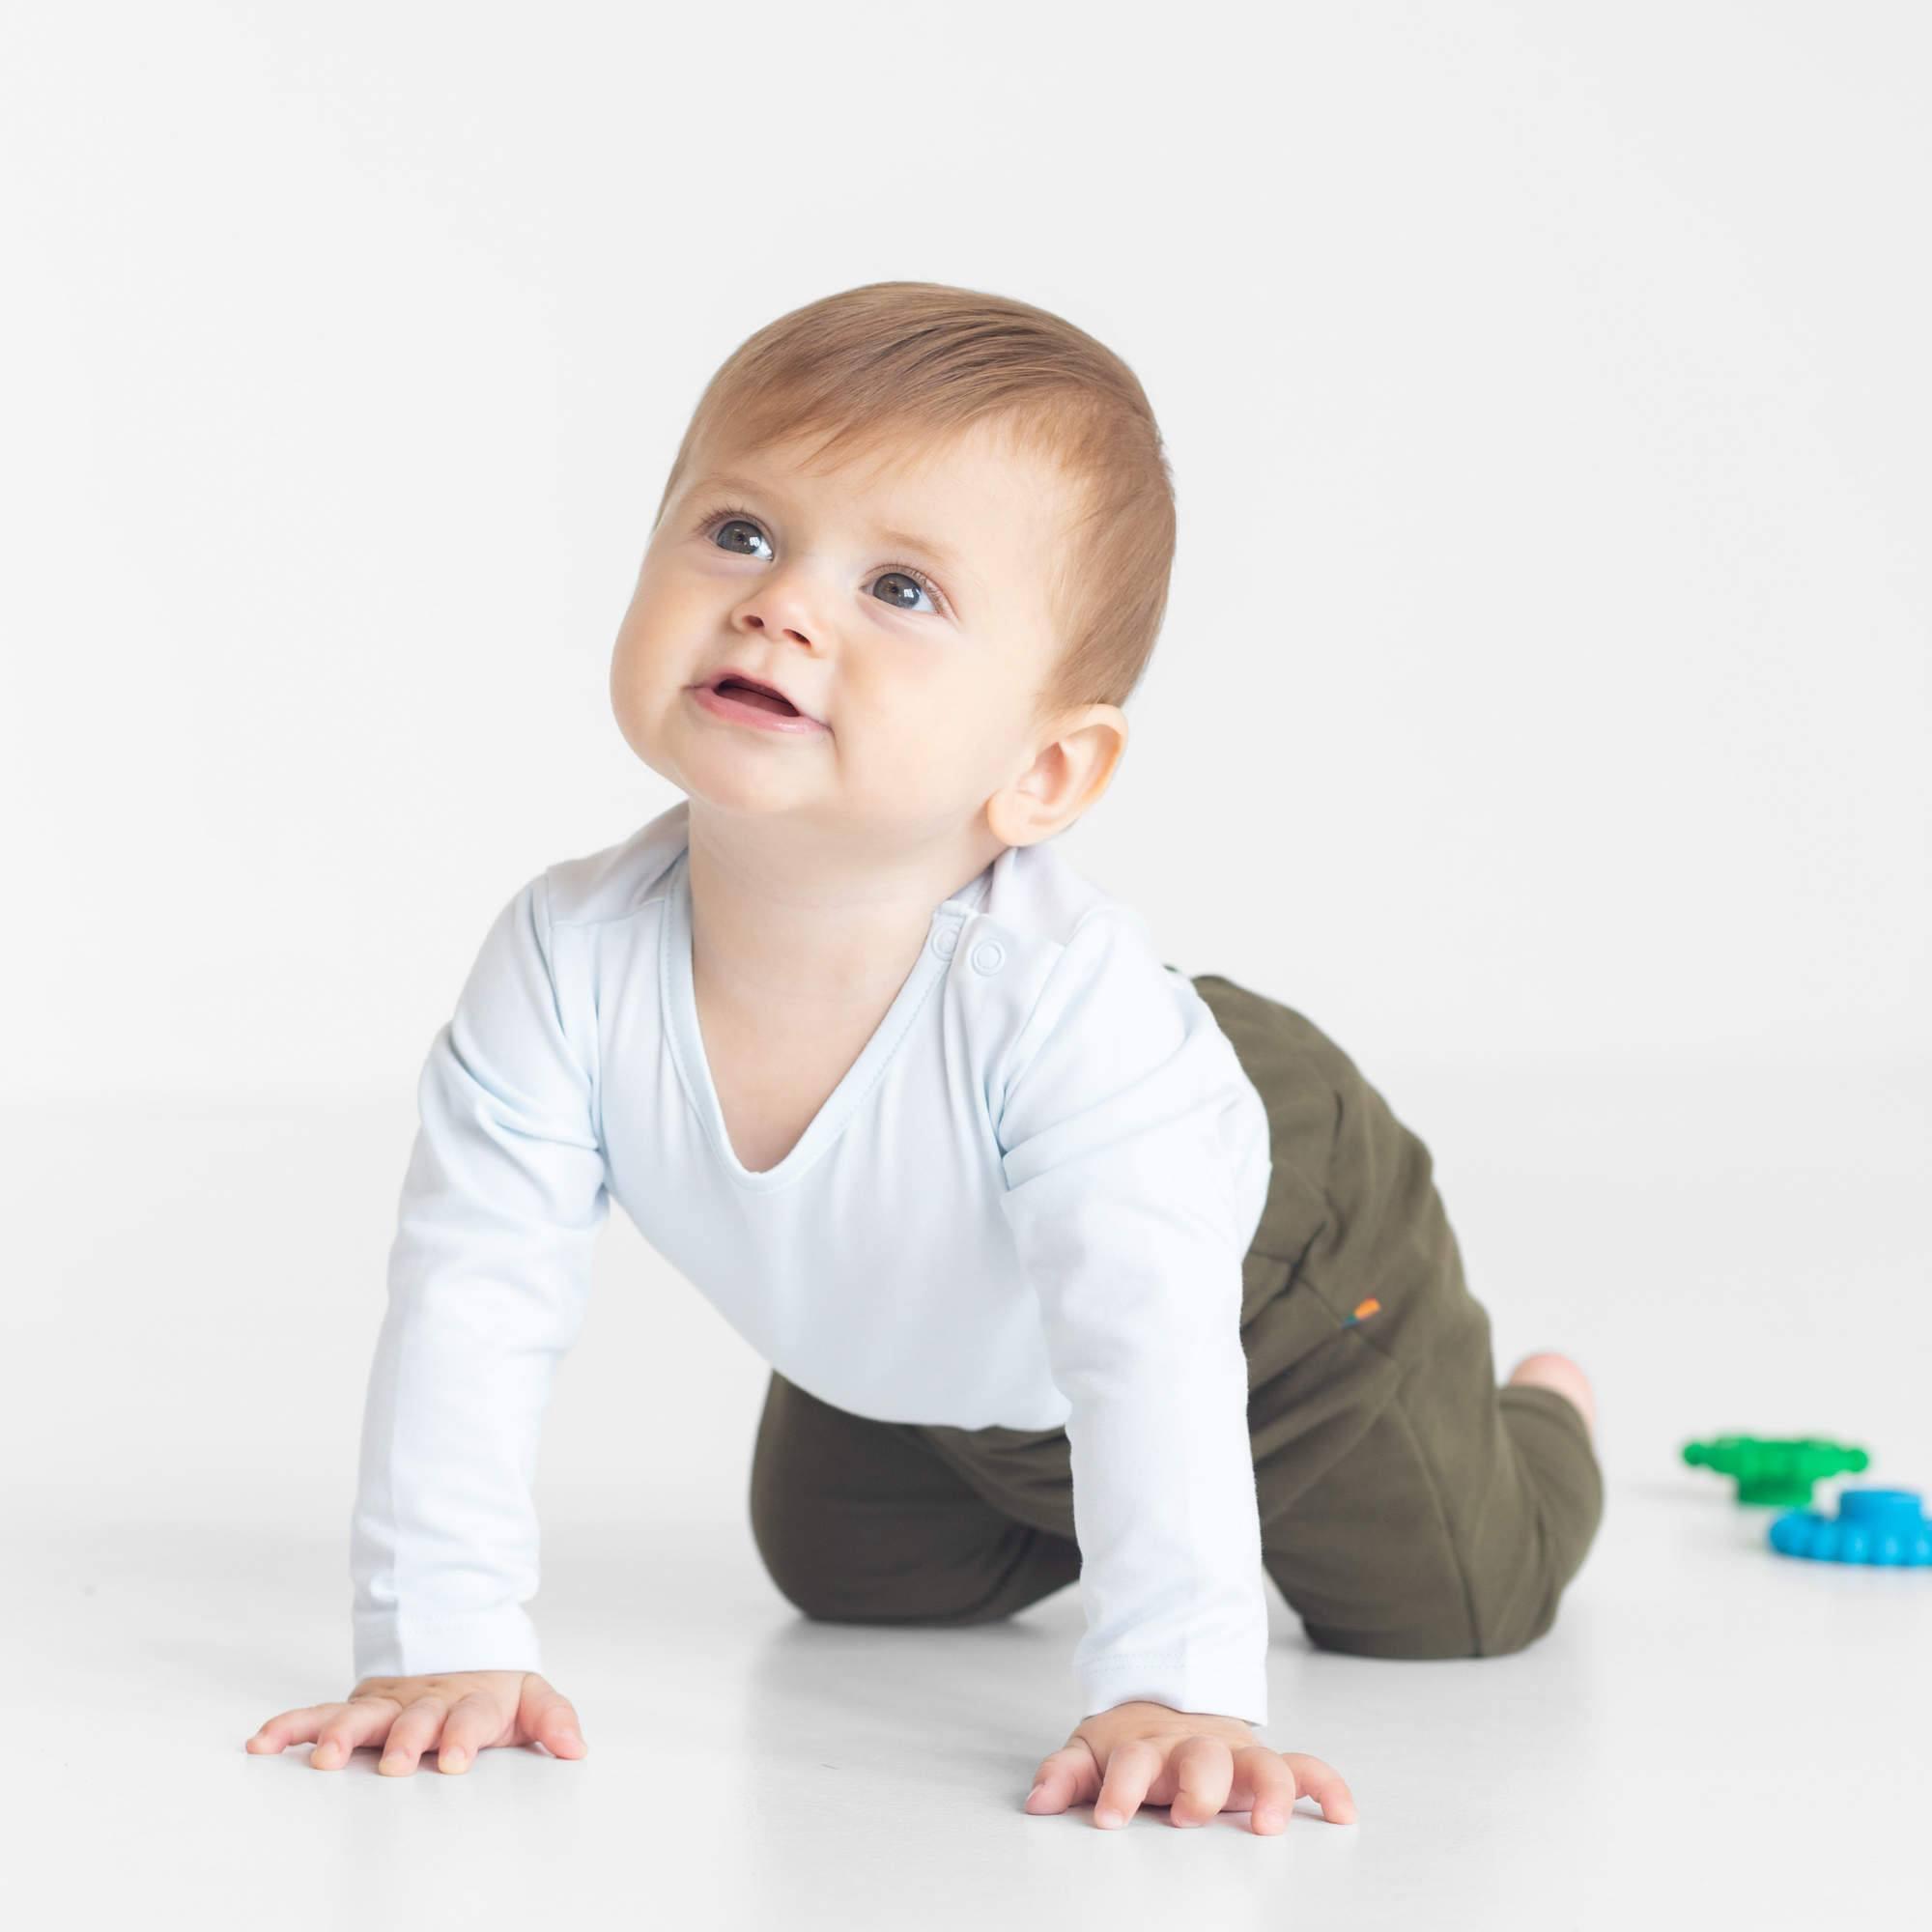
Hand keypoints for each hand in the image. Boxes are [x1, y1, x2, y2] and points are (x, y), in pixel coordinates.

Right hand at [244, 1670, 585, 1775]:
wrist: (459, 1642)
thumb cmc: (493, 1686)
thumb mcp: (530, 1696)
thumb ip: (553, 1719)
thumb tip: (576, 1748)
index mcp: (468, 1701)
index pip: (468, 1718)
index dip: (462, 1736)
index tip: (456, 1760)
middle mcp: (424, 1702)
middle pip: (413, 1720)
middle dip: (403, 1741)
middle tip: (392, 1764)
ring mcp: (388, 1703)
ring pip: (360, 1716)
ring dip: (339, 1735)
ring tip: (319, 1759)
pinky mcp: (357, 1705)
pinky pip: (318, 1714)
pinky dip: (291, 1726)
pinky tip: (263, 1742)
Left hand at [1022, 1699, 1355, 1833]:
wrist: (1168, 1701)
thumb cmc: (1129, 1742)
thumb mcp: (1089, 1751)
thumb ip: (1064, 1775)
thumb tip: (1037, 1803)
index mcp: (1147, 1747)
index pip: (1132, 1761)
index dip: (1120, 1788)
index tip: (1109, 1819)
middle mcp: (1195, 1748)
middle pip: (1201, 1757)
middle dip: (1198, 1786)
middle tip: (1187, 1816)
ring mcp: (1234, 1754)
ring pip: (1261, 1763)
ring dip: (1269, 1791)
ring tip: (1270, 1824)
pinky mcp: (1265, 1763)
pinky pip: (1304, 1768)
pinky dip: (1326, 1786)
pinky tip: (1342, 1814)